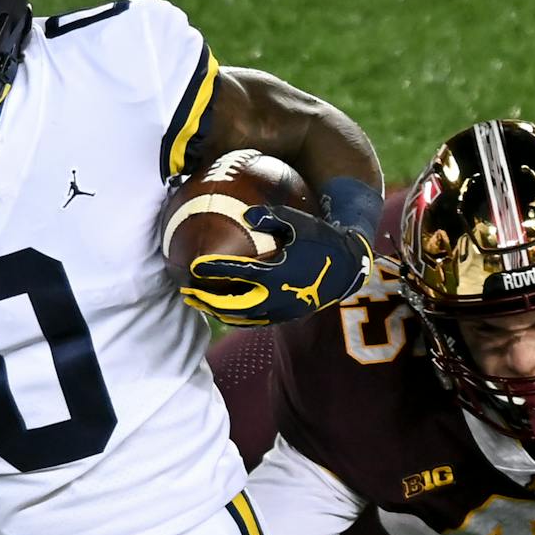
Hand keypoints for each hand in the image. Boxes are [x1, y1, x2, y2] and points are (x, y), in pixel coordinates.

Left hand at [181, 204, 369, 325]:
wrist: (347, 270)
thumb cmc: (321, 240)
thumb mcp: (300, 223)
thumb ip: (272, 217)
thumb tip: (246, 213)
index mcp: (278, 272)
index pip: (239, 273)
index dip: (215, 270)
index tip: (195, 266)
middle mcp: (277, 296)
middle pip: (233, 304)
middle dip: (208, 300)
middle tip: (187, 291)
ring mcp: (281, 310)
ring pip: (242, 318)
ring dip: (217, 312)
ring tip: (197, 304)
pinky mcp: (285, 316)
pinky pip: (254, 321)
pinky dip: (235, 318)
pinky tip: (221, 310)